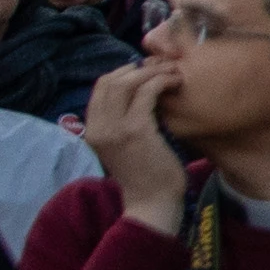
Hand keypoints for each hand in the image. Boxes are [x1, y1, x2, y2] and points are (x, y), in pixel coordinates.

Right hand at [81, 52, 189, 238]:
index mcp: (93, 129)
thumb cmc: (145, 173)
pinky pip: (147, 92)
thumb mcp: (124, 144)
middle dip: (138, 68)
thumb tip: (138, 92)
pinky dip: (162, 81)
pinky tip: (176, 82)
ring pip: (127, 82)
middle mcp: (98, 127)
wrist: (152, 202)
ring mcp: (115, 128)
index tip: (145, 71)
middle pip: (110, 80)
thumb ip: (122, 121)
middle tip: (162, 67)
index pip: (100, 87)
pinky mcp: (136, 130)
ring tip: (172, 72)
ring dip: (152, 71)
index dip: (123, 73)